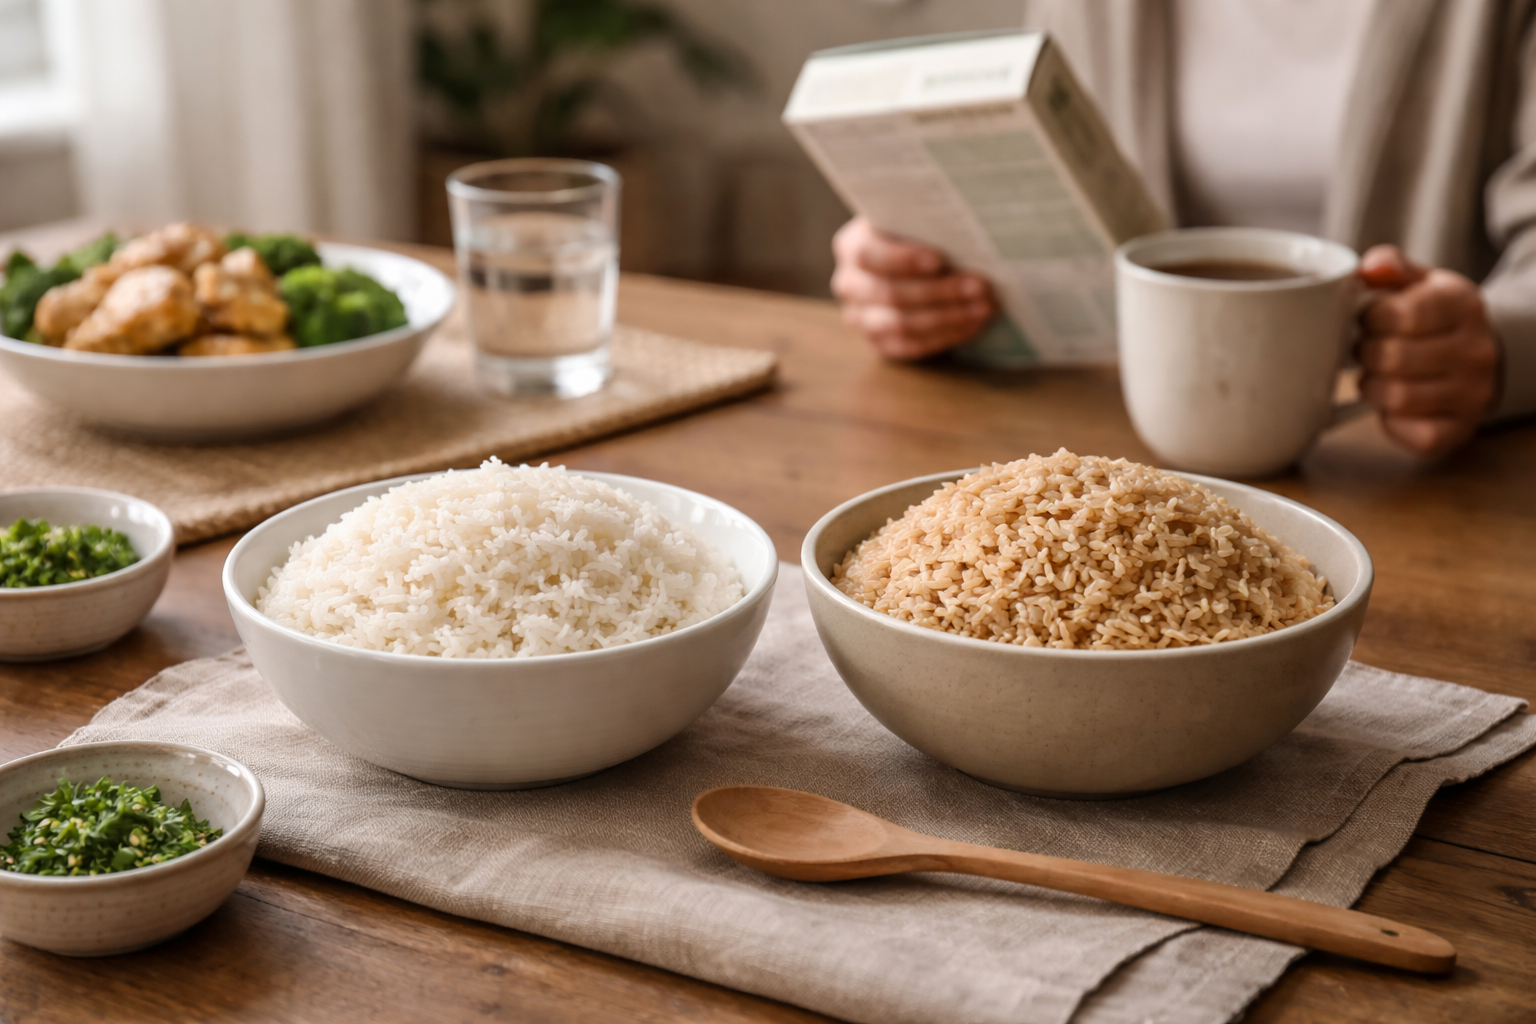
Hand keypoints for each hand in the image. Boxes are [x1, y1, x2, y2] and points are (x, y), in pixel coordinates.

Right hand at [831, 217, 997, 359]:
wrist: (911, 264)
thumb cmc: (919, 236)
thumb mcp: (916, 221)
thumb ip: (928, 225)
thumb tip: (967, 238)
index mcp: (852, 246)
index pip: (869, 255)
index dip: (904, 260)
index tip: (939, 261)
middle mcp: (850, 283)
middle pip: (889, 294)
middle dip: (939, 292)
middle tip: (979, 287)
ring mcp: (861, 317)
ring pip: (901, 325)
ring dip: (947, 318)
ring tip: (982, 308)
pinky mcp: (880, 342)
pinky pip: (911, 346)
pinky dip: (945, 336)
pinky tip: (972, 325)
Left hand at [1356, 245, 1501, 455]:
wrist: (1484, 355)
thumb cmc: (1435, 317)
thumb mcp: (1420, 282)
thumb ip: (1392, 267)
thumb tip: (1370, 268)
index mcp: (1464, 305)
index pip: (1402, 314)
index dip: (1370, 318)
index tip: (1369, 319)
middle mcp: (1476, 351)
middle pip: (1393, 358)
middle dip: (1366, 353)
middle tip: (1367, 350)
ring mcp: (1473, 394)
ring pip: (1397, 398)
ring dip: (1371, 387)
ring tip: (1376, 375)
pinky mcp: (1461, 430)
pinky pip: (1413, 434)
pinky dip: (1391, 422)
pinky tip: (1393, 404)